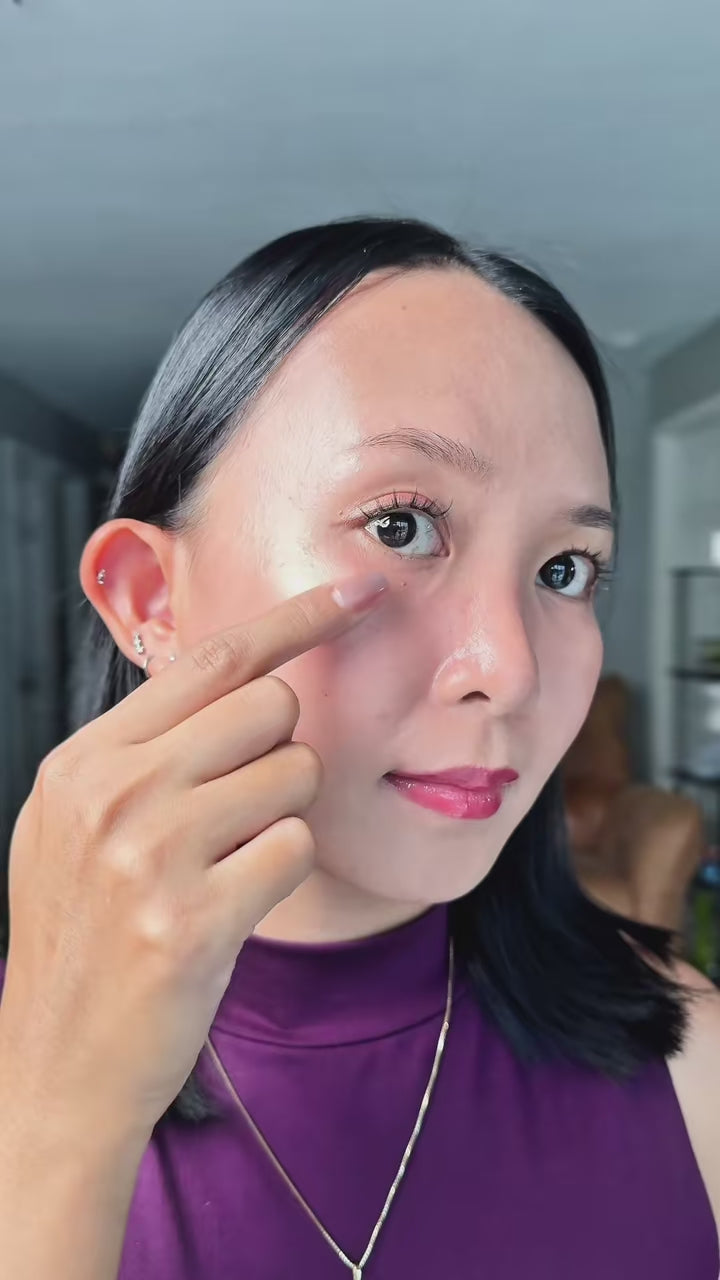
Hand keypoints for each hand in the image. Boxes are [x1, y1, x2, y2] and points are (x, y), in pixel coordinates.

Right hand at [0, 573, 387, 1136]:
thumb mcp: (79, 826)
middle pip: (269, 708)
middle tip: (242, 810)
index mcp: (85, 761)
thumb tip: (243, 679)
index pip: (211, 659)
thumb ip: (146, 751)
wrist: (59, 1066)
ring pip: (295, 773)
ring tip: (227, 864)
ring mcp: (149, 854)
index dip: (295, 618)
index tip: (357, 592)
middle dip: (282, 749)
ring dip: (284, 816)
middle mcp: (112, 792)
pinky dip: (283, 872)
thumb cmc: (87, 938)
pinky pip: (297, 847)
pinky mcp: (193, 919)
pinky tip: (232, 907)